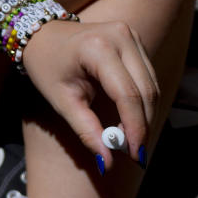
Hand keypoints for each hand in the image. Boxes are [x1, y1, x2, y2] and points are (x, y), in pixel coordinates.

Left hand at [22, 20, 159, 168]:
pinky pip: (149, 80)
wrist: (44, 35)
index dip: (135, 128)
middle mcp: (121, 36)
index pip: (127, 95)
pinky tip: (132, 122)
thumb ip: (86, 131)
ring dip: (146, 117)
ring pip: (152, 87)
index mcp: (98, 48)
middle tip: (136, 153)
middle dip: (143, 126)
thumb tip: (108, 162)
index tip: (135, 155)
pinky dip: (144, 104)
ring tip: (131, 140)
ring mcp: (131, 37)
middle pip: (146, 92)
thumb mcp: (62, 101)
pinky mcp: (137, 42)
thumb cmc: (48, 67)